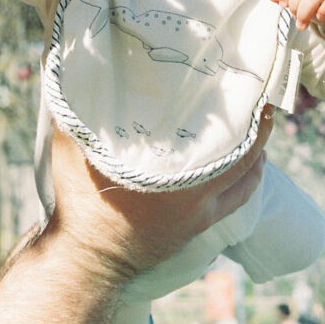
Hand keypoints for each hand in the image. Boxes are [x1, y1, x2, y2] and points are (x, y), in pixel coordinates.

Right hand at [49, 105, 272, 281]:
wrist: (86, 261)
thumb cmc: (79, 202)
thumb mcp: (70, 148)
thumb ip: (73, 107)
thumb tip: (62, 61)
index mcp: (175, 173)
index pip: (225, 137)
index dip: (244, 112)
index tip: (252, 85)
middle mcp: (196, 193)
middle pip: (245, 156)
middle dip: (257, 126)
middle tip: (262, 98)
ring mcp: (199, 213)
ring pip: (244, 180)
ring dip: (257, 152)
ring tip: (262, 124)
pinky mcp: (197, 228)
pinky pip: (235, 201)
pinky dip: (248, 180)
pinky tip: (251, 164)